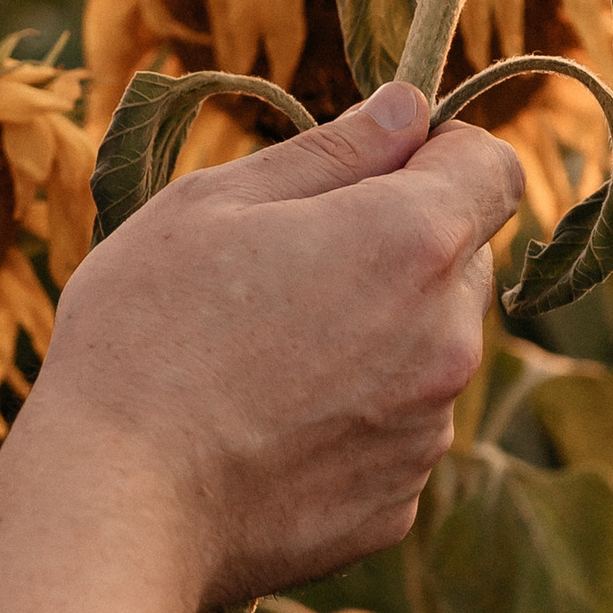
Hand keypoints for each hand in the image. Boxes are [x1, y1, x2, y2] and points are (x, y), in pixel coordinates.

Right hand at [29, 83, 516, 606]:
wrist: (119, 498)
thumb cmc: (148, 326)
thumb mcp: (217, 201)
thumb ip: (332, 149)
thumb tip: (409, 106)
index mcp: (410, 241)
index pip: (493, 167)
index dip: (437, 153)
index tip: (372, 166)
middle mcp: (446, 338)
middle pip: (461, 262)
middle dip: (398, 248)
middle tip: (286, 265)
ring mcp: (428, 432)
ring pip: (426, 351)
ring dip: (374, 337)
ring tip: (260, 356)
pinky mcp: (398, 505)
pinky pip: (394, 433)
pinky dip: (350, 419)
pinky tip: (263, 426)